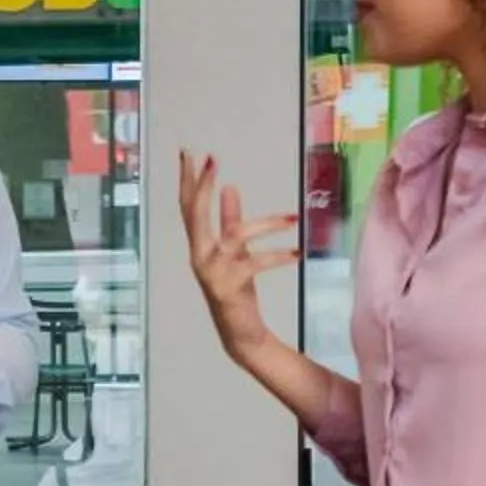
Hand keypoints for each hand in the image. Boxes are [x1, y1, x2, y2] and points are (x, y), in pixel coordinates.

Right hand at [180, 151, 299, 360]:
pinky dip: (279, 256)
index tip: (188, 152)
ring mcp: (212, 273)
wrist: (240, 333)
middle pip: (195, 214)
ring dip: (267, 224)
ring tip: (293, 218)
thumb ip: (230, 220)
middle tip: (211, 159)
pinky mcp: (230, 287)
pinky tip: (297, 251)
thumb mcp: (236, 250)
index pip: (188, 207)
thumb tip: (230, 188)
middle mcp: (199, 257)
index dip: (188, 180)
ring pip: (235, 236)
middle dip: (202, 185)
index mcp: (200, 246)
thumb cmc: (237, 290)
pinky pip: (256, 263)